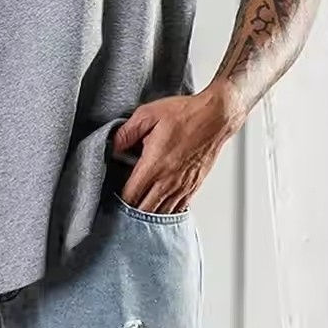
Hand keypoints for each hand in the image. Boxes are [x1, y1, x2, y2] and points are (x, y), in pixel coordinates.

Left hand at [111, 85, 244, 212]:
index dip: (119, 200)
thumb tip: (111, 146)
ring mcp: (183, 185)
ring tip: (137, 211)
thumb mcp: (147, 115)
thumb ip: (126, 132)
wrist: (216, 117)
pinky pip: (178, 208)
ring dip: (149, 214)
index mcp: (154, 164)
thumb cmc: (184, 114)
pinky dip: (167, 211)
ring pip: (162, 213)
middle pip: (146, 211)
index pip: (131, 194)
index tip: (111, 196)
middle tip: (121, 208)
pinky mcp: (195, 185)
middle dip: (131, 212)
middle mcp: (169, 180)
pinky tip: (159, 207)